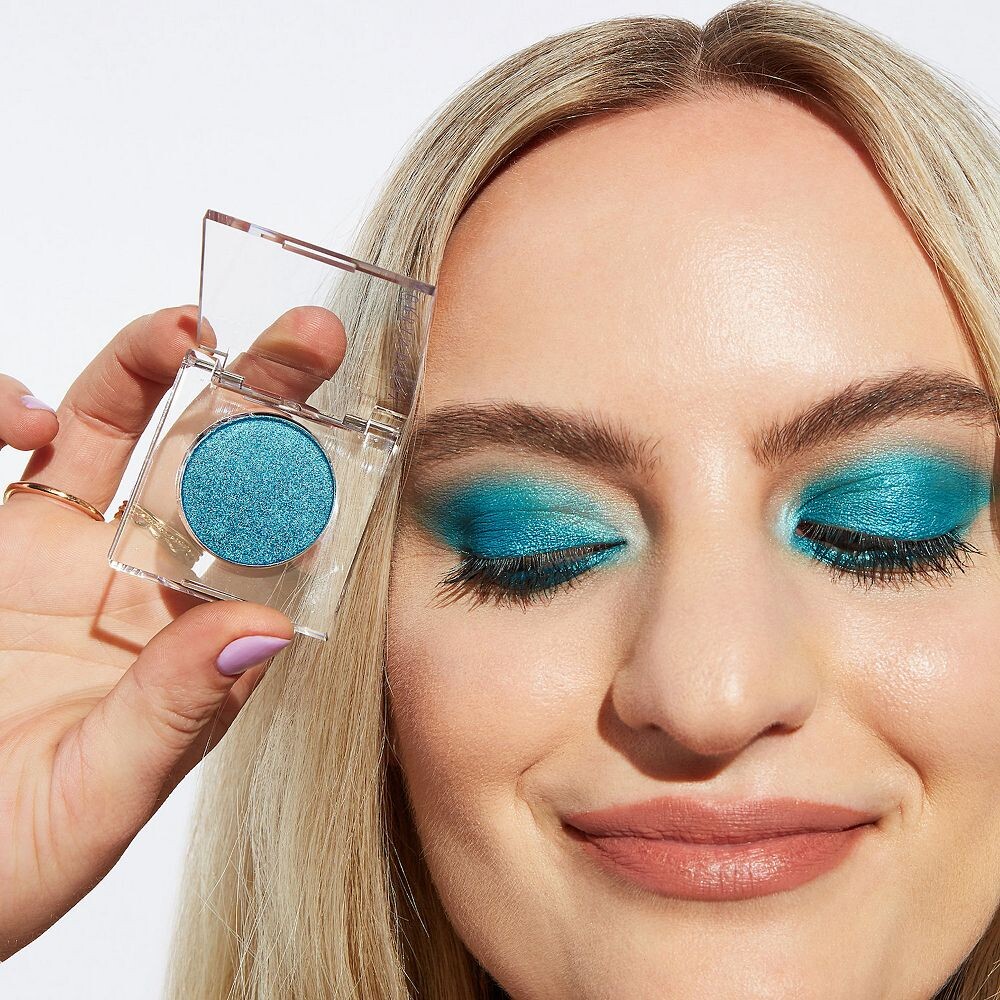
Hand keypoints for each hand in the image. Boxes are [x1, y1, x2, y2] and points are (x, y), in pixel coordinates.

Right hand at [0, 304, 346, 959]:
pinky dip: (18, 410)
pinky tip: (29, 408)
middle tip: (308, 337)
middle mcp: (141, 590)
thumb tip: (263, 629)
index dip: (307, 491)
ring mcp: (63, 559)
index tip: (346, 438)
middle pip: (212, 471)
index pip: (266, 552)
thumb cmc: (3, 860)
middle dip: (261, 400)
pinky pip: (29, 454)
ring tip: (189, 328)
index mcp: (192, 648)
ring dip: (155, 371)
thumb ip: (174, 711)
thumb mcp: (96, 795)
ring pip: (121, 437)